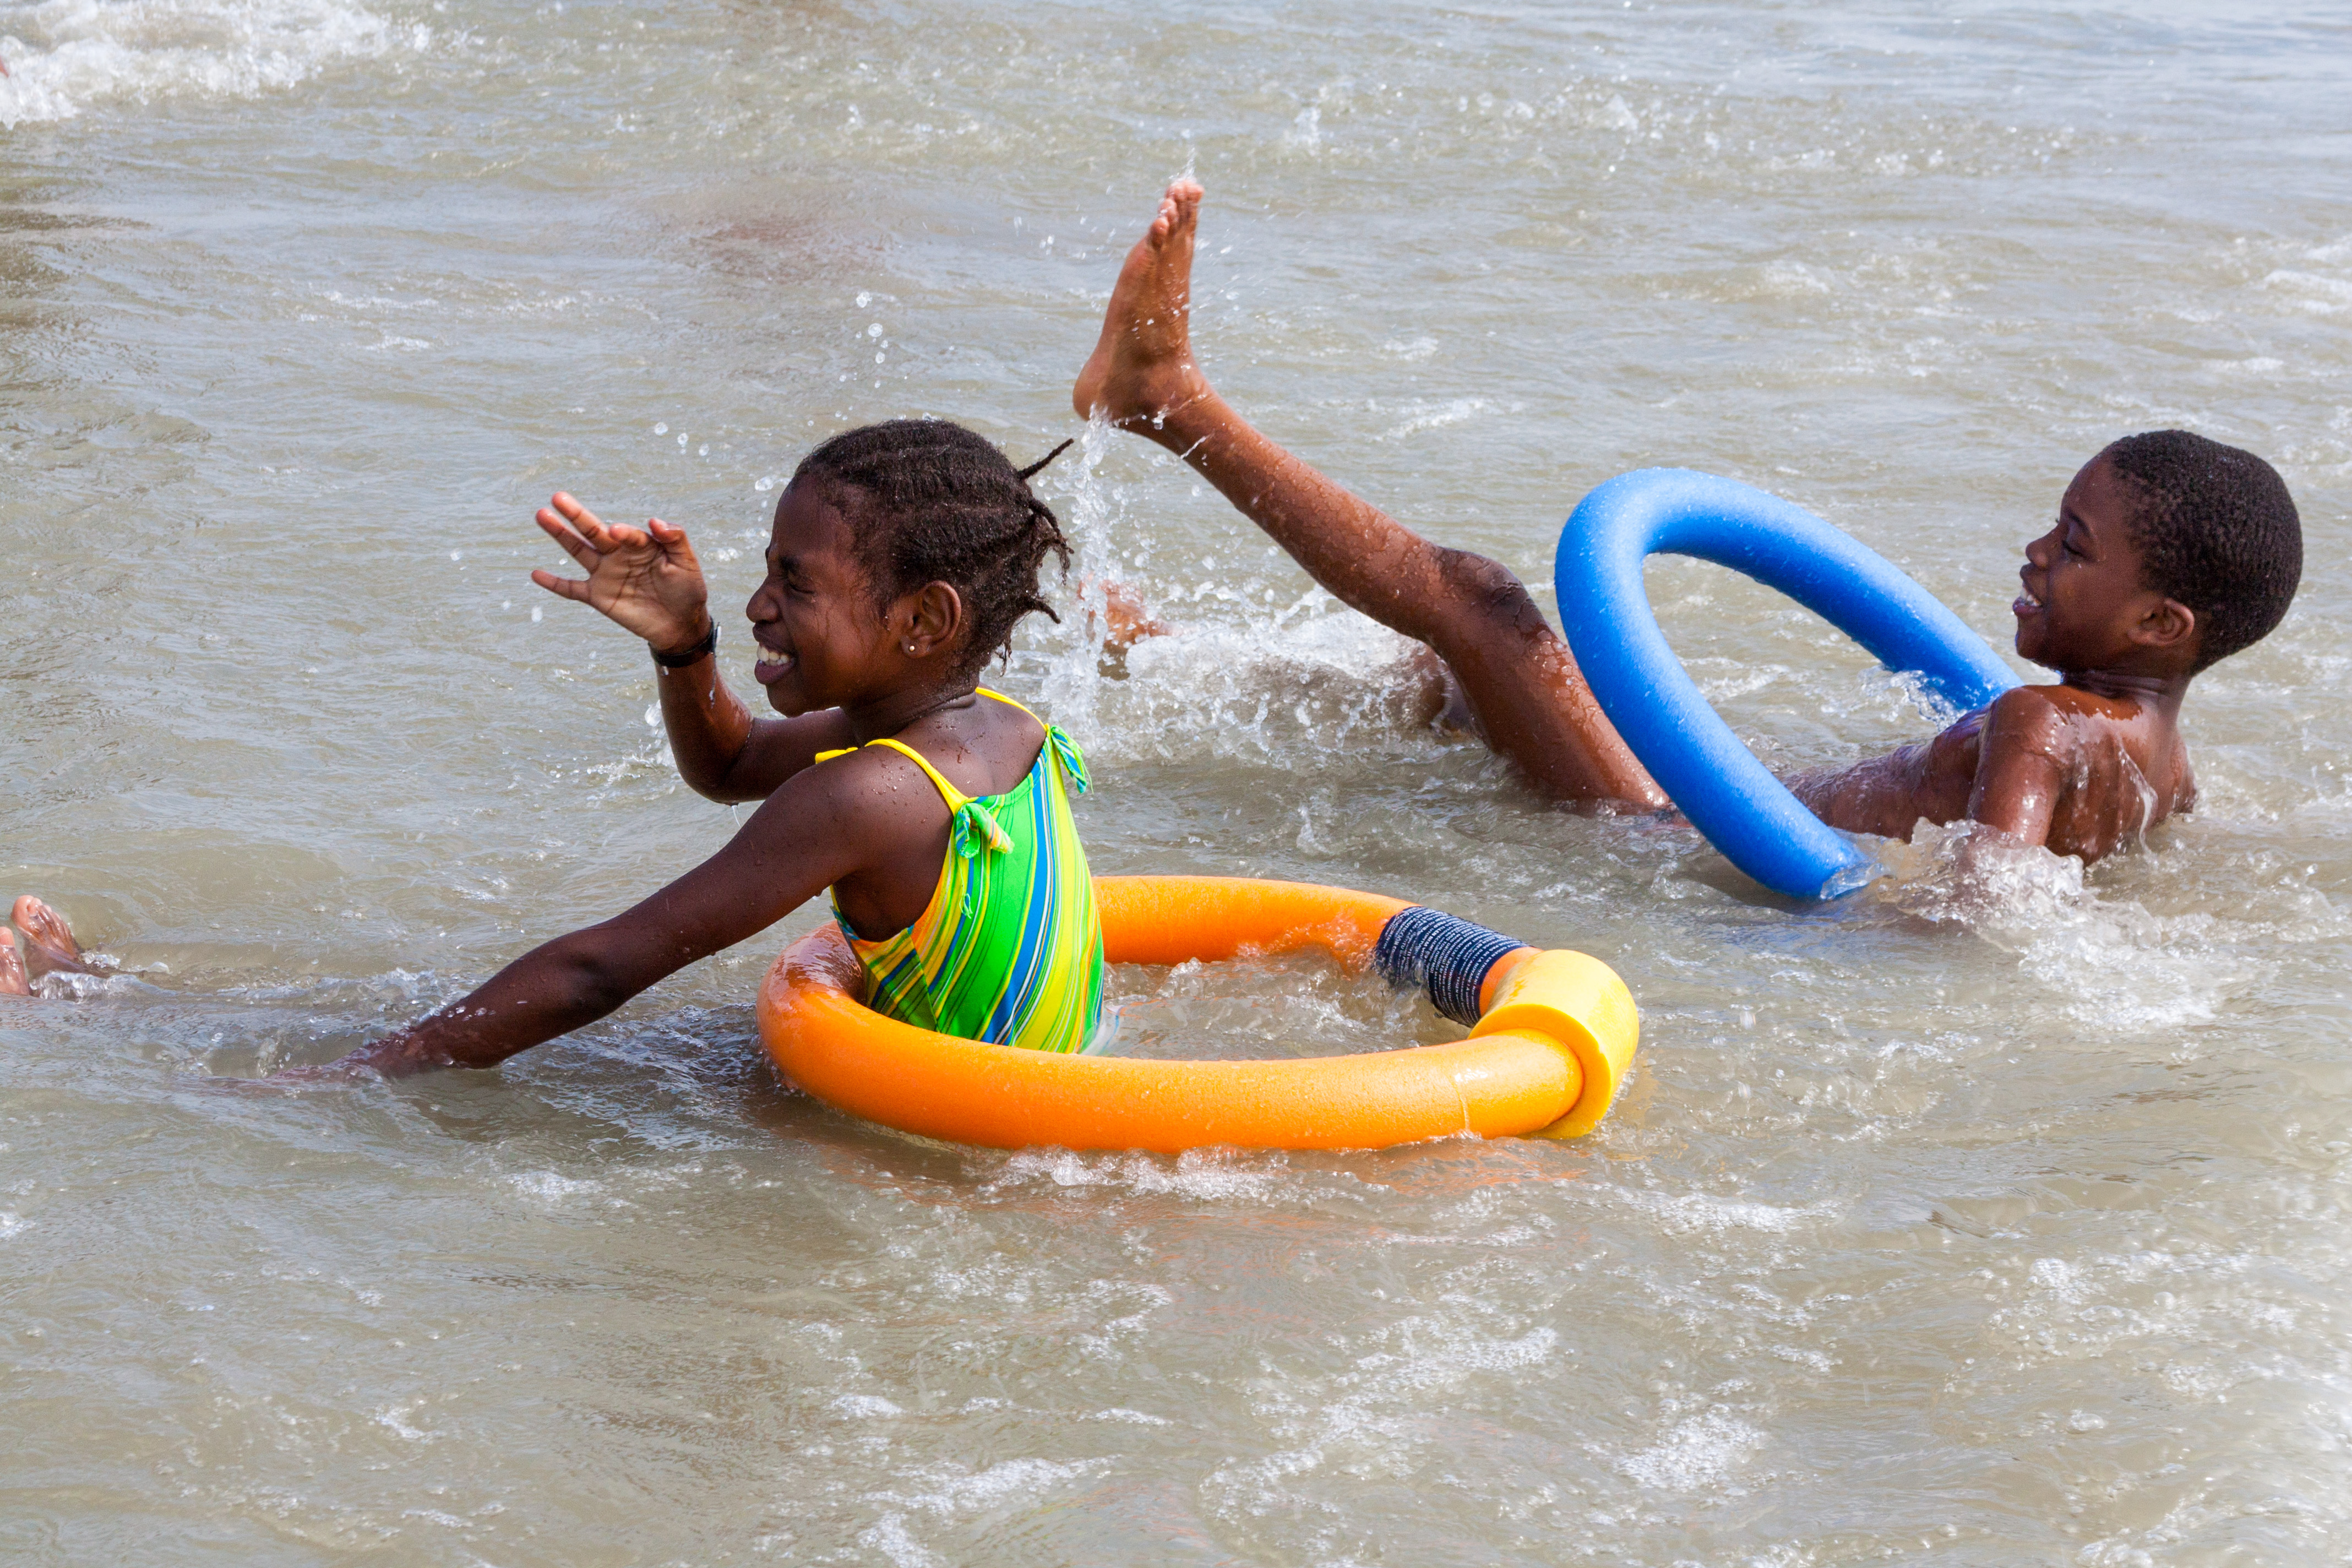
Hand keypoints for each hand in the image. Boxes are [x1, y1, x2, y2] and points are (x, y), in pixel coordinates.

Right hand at [530, 492, 712, 653]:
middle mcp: (618, 554)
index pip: (626, 534)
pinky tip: (536, 574)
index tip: (616, 531)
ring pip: (578, 551)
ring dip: (560, 535)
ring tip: (542, 514)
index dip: (623, 532)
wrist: (681, 624)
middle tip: (558, 496)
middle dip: (576, 514)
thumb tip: (654, 520)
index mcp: (639, 544)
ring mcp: (606, 574)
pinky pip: (571, 589)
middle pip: (593, 531)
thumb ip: (675, 538)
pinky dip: (554, 583)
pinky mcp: (598, 596)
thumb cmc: (687, 589)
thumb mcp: (687, 562)